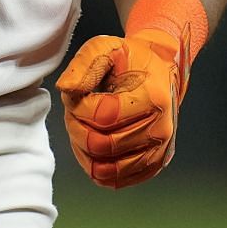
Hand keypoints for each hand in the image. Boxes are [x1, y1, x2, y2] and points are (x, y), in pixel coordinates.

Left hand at [54, 27, 183, 188]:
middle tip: (75, 111)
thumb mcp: (105, 47)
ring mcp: (158, 152)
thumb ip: (83, 65)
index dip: (79, 107)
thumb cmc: (129, 60)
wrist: (160, 71)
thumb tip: (66, 90)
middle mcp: (160, 130)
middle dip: (77, 127)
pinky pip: (114, 180)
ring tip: (84, 125)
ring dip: (83, 148)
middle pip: (100, 145)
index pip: (103, 117)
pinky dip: (94, 165)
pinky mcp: (152, 166)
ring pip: (104, 169)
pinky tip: (92, 143)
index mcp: (153, 98)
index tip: (78, 94)